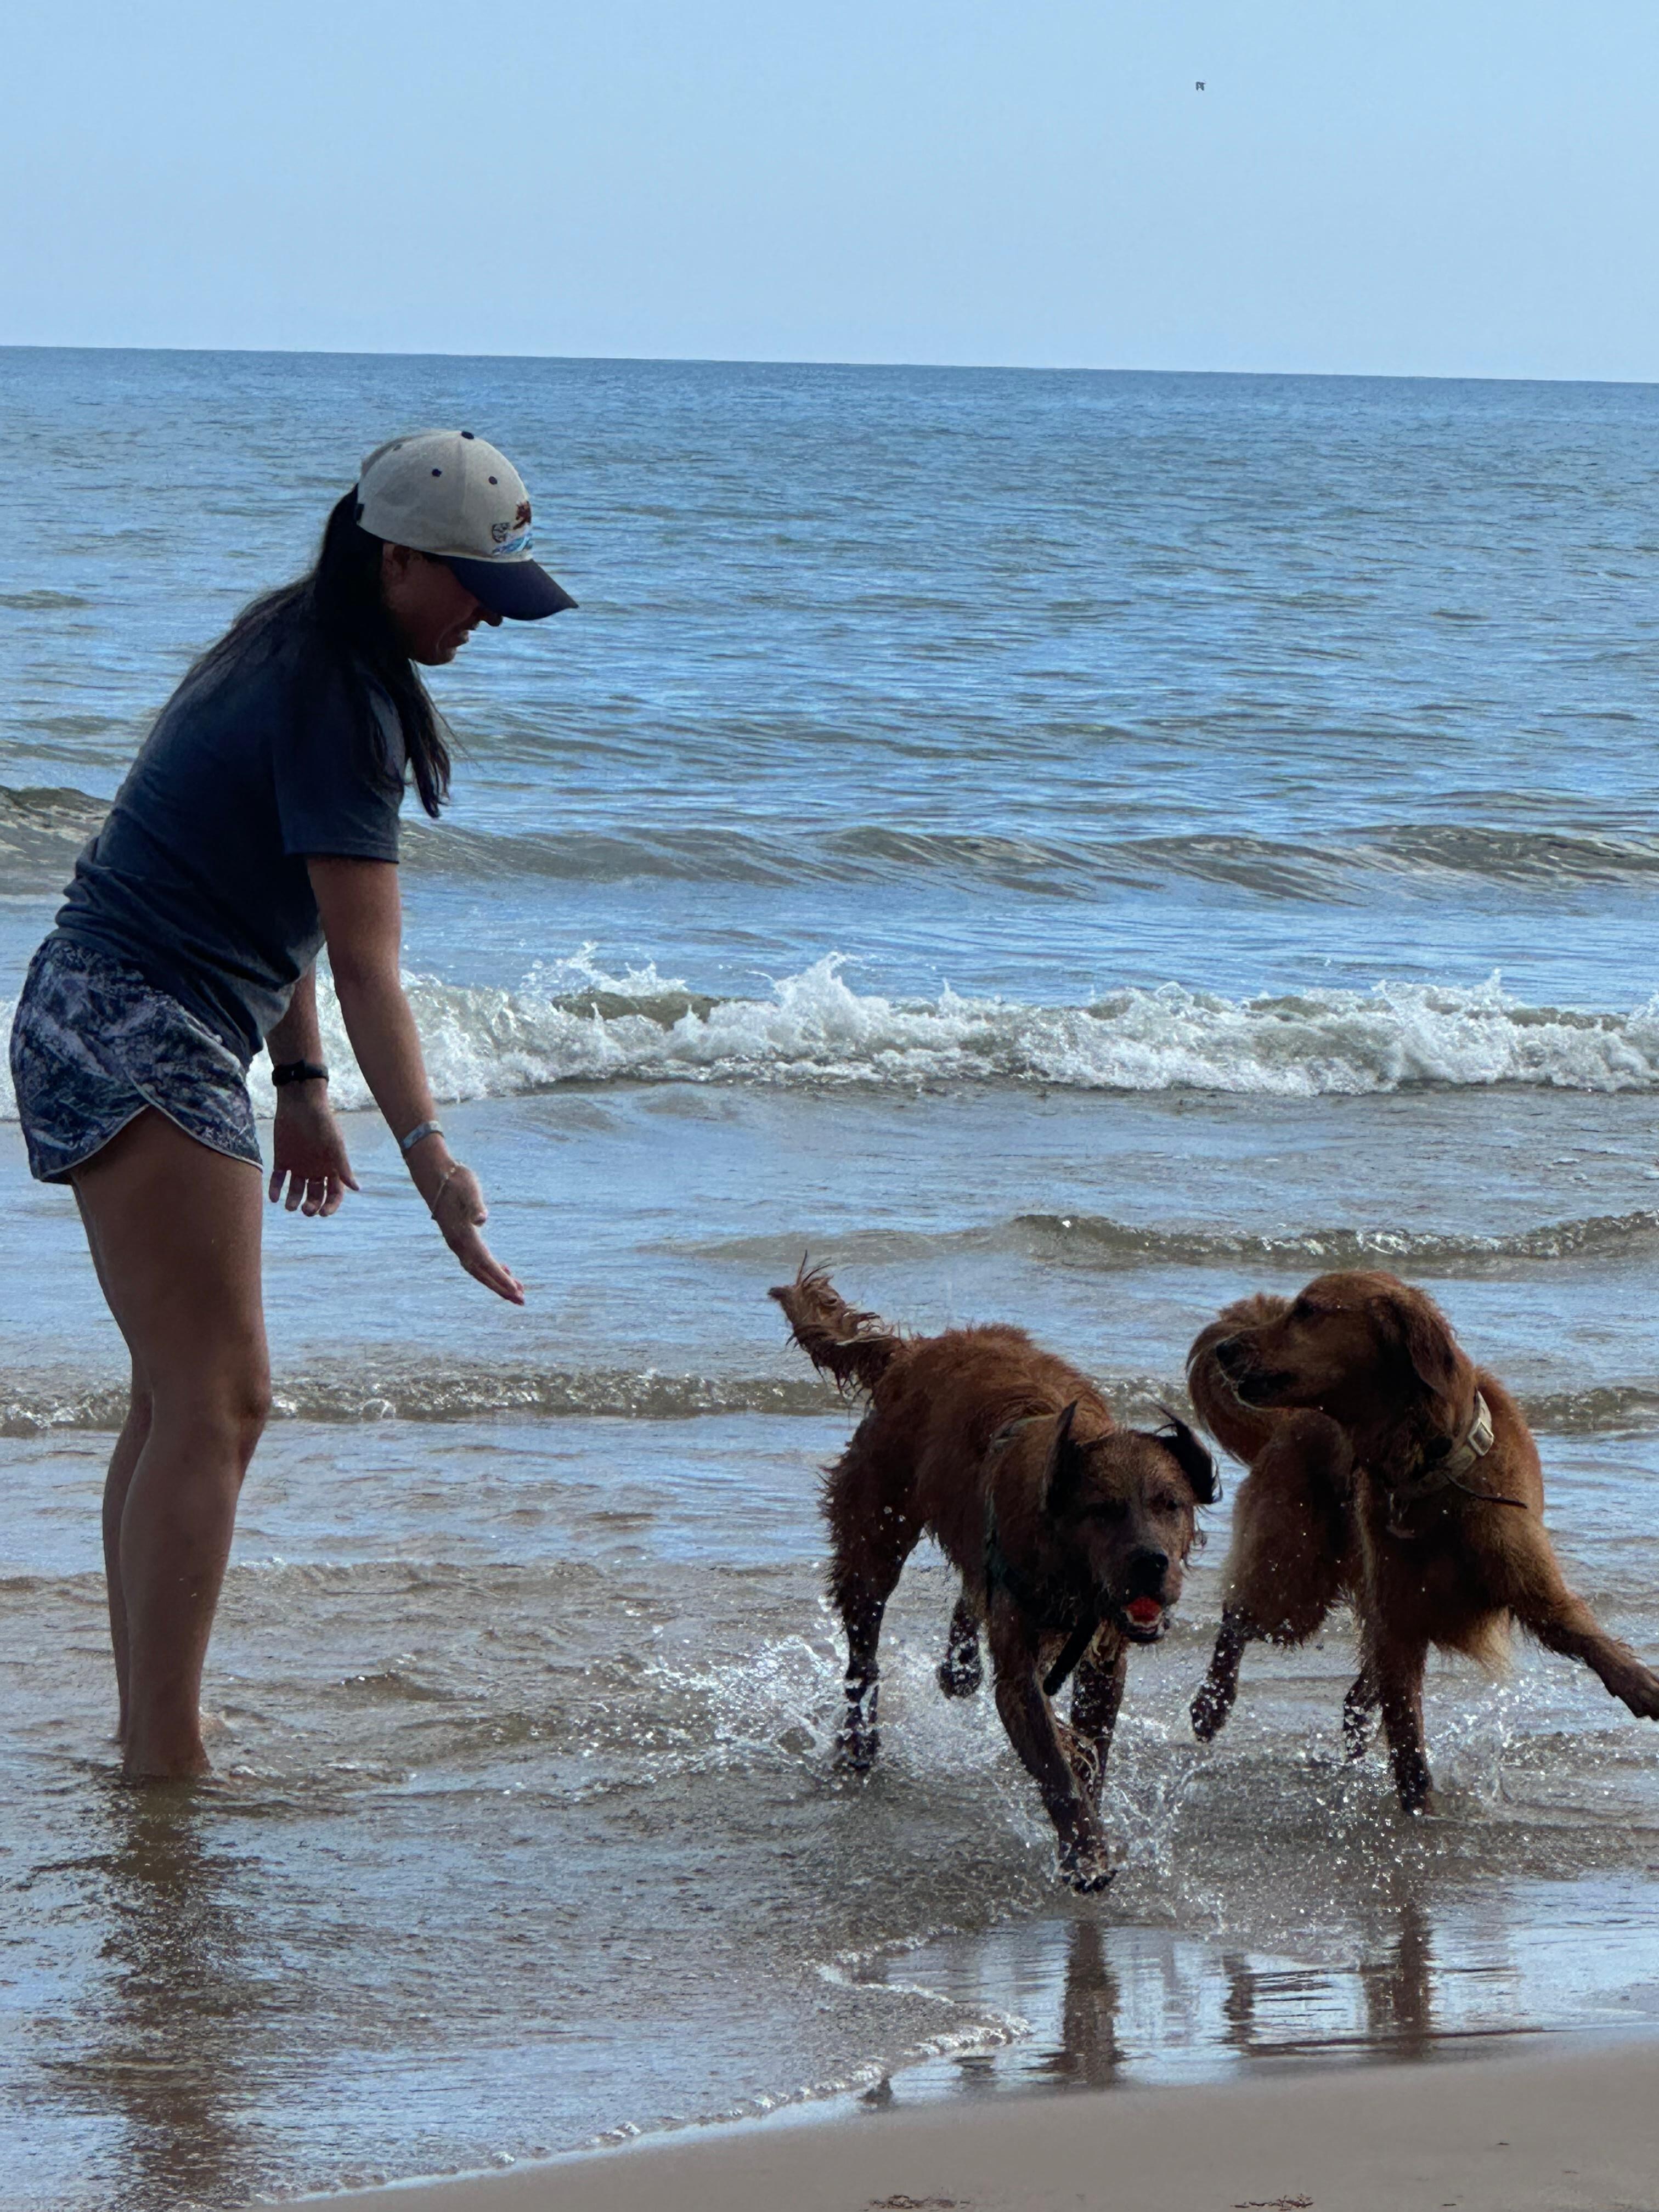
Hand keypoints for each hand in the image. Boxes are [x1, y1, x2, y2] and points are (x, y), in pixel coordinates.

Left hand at [268, 1087, 359, 1216]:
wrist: (300, 1104)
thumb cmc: (323, 1123)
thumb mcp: (336, 1146)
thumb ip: (344, 1168)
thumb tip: (357, 1188)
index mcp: (331, 1168)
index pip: (334, 1193)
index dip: (330, 1206)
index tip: (323, 1213)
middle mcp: (315, 1169)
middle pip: (315, 1195)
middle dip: (311, 1206)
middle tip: (306, 1210)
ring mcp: (298, 1165)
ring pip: (296, 1190)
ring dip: (293, 1201)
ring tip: (290, 1207)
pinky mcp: (282, 1160)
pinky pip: (278, 1179)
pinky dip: (275, 1189)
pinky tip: (274, 1197)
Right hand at [429, 1163, 524, 1304]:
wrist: (435, 1175)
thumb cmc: (456, 1180)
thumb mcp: (469, 1189)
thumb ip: (475, 1206)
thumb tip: (482, 1219)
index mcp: (463, 1236)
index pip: (485, 1262)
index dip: (500, 1277)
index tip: (516, 1290)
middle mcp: (458, 1244)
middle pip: (482, 1274)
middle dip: (501, 1289)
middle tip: (522, 1302)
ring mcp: (457, 1243)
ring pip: (479, 1271)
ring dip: (497, 1283)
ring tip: (517, 1293)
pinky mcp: (460, 1239)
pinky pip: (477, 1261)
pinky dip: (492, 1269)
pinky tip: (506, 1272)